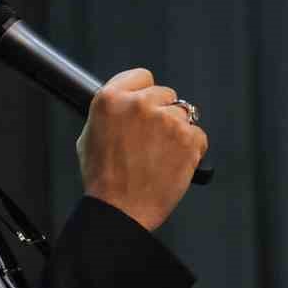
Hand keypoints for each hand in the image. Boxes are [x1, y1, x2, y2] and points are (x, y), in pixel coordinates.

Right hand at [77, 68, 208, 231]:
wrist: (120, 211)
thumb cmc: (103, 179)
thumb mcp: (90, 136)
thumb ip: (112, 112)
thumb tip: (127, 101)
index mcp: (111, 99)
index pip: (142, 76)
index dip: (145, 91)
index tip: (148, 104)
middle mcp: (139, 104)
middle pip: (166, 94)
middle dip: (162, 113)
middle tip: (153, 140)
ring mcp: (166, 120)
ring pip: (184, 115)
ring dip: (177, 132)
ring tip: (161, 156)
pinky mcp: (187, 138)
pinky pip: (198, 135)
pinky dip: (192, 149)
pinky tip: (174, 164)